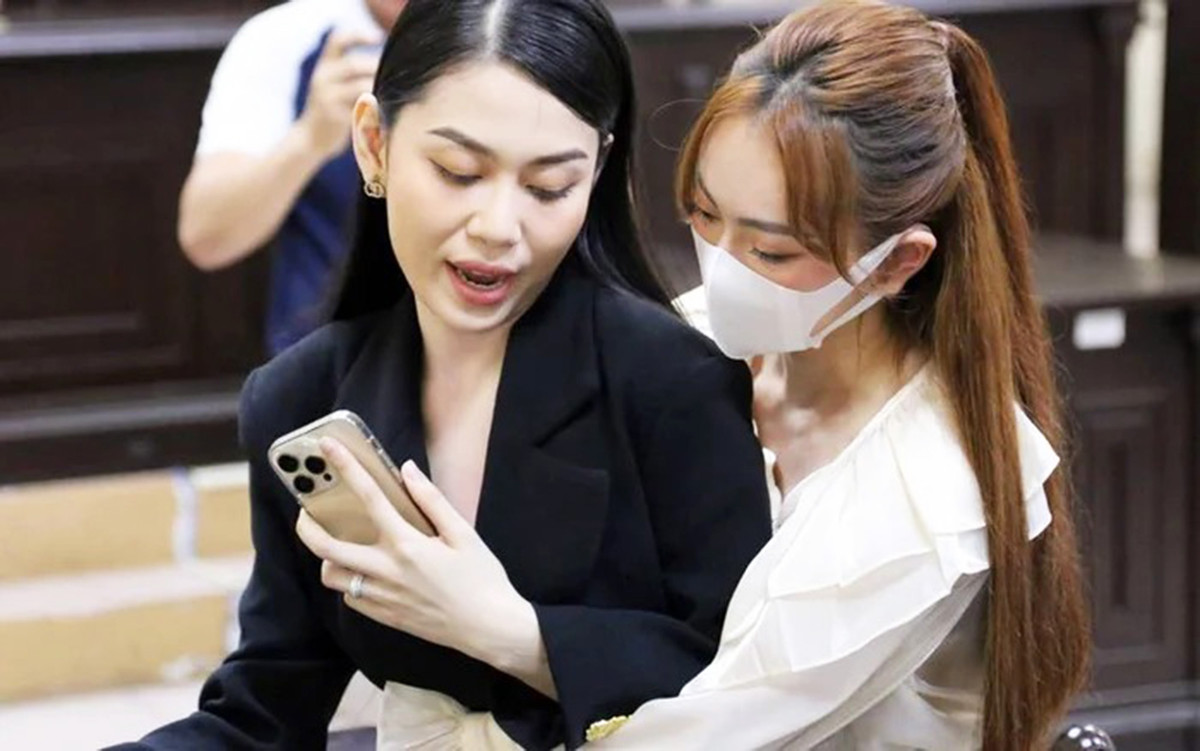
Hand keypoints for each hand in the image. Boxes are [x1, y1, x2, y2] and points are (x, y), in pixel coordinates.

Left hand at [295, 438, 530, 661]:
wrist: (491, 628)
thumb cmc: (482, 579)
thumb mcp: (463, 533)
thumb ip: (431, 500)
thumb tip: (407, 470)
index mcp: (408, 544)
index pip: (369, 497)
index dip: (346, 467)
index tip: (327, 446)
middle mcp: (387, 571)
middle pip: (326, 547)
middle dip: (307, 525)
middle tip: (305, 512)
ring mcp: (382, 597)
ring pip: (333, 577)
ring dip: (329, 558)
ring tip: (341, 545)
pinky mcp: (385, 617)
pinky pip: (351, 598)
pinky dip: (351, 582)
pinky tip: (366, 573)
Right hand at [298, 31, 381, 159]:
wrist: (309, 139)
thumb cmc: (330, 110)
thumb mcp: (332, 85)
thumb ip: (350, 72)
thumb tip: (384, 62)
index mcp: (324, 67)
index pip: (337, 41)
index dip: (357, 35)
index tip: (378, 37)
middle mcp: (323, 78)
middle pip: (354, 65)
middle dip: (376, 68)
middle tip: (393, 75)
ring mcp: (327, 97)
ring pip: (360, 86)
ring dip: (379, 89)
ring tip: (389, 96)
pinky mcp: (335, 117)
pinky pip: (362, 108)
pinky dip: (376, 110)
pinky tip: (383, 115)